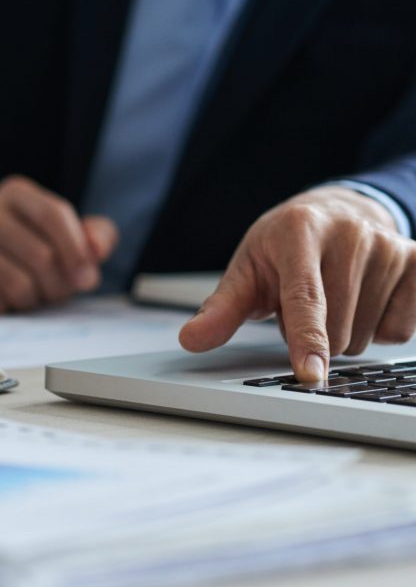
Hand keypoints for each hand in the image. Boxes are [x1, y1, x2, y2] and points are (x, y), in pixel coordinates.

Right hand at [0, 175, 118, 312]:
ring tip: (29, 297)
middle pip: (40, 254)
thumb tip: (97, 249)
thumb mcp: (76, 243)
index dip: (76, 252)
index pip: (53, 214)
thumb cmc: (39, 261)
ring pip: (16, 282)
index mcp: (15, 193)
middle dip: (57, 285)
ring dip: (32, 300)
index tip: (87, 279)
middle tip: (55, 293)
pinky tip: (1, 303)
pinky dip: (2, 309)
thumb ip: (98, 237)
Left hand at [179, 187, 415, 381]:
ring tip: (332, 298)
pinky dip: (380, 326)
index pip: (305, 298)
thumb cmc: (281, 246)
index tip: (310, 374)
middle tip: (302, 305)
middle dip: (314, 336)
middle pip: (337, 329)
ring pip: (369, 334)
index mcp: (298, 231)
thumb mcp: (246, 271)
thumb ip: (220, 308)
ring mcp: (389, 245)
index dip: (306, 340)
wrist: (331, 212)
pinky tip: (364, 298)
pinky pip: (401, 328)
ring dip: (346, 332)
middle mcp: (349, 233)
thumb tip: (191, 340)